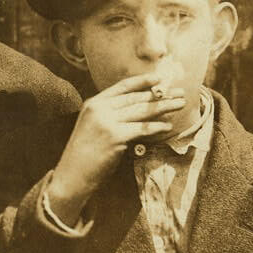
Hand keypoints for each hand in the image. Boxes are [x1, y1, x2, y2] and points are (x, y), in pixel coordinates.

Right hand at [47, 73, 185, 226]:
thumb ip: (110, 114)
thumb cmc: (85, 154)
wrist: (73, 174)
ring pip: (141, 111)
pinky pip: (142, 129)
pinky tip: (168, 126)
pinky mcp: (115, 136)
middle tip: (179, 93)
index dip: (142, 81)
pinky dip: (156, 127)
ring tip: (179, 105)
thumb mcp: (93, 126)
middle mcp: (99, 109)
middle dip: (160, 95)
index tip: (160, 78)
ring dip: (163, 107)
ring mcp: (107, 122)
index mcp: (94, 103)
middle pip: (136, 98)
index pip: (122, 87)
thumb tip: (139, 107)